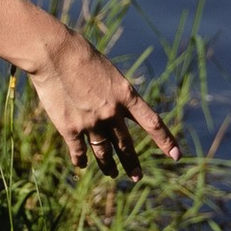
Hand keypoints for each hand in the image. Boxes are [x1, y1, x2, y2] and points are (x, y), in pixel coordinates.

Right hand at [27, 24, 180, 168]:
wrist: (53, 54)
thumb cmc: (78, 54)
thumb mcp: (106, 71)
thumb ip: (112, 94)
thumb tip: (111, 113)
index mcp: (125, 95)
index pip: (152, 123)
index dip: (166, 141)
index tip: (177, 155)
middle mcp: (112, 113)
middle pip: (126, 145)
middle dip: (132, 163)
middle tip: (136, 177)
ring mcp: (91, 123)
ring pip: (104, 153)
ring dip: (109, 166)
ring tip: (112, 174)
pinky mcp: (69, 129)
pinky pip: (79, 151)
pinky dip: (81, 160)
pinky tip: (82, 165)